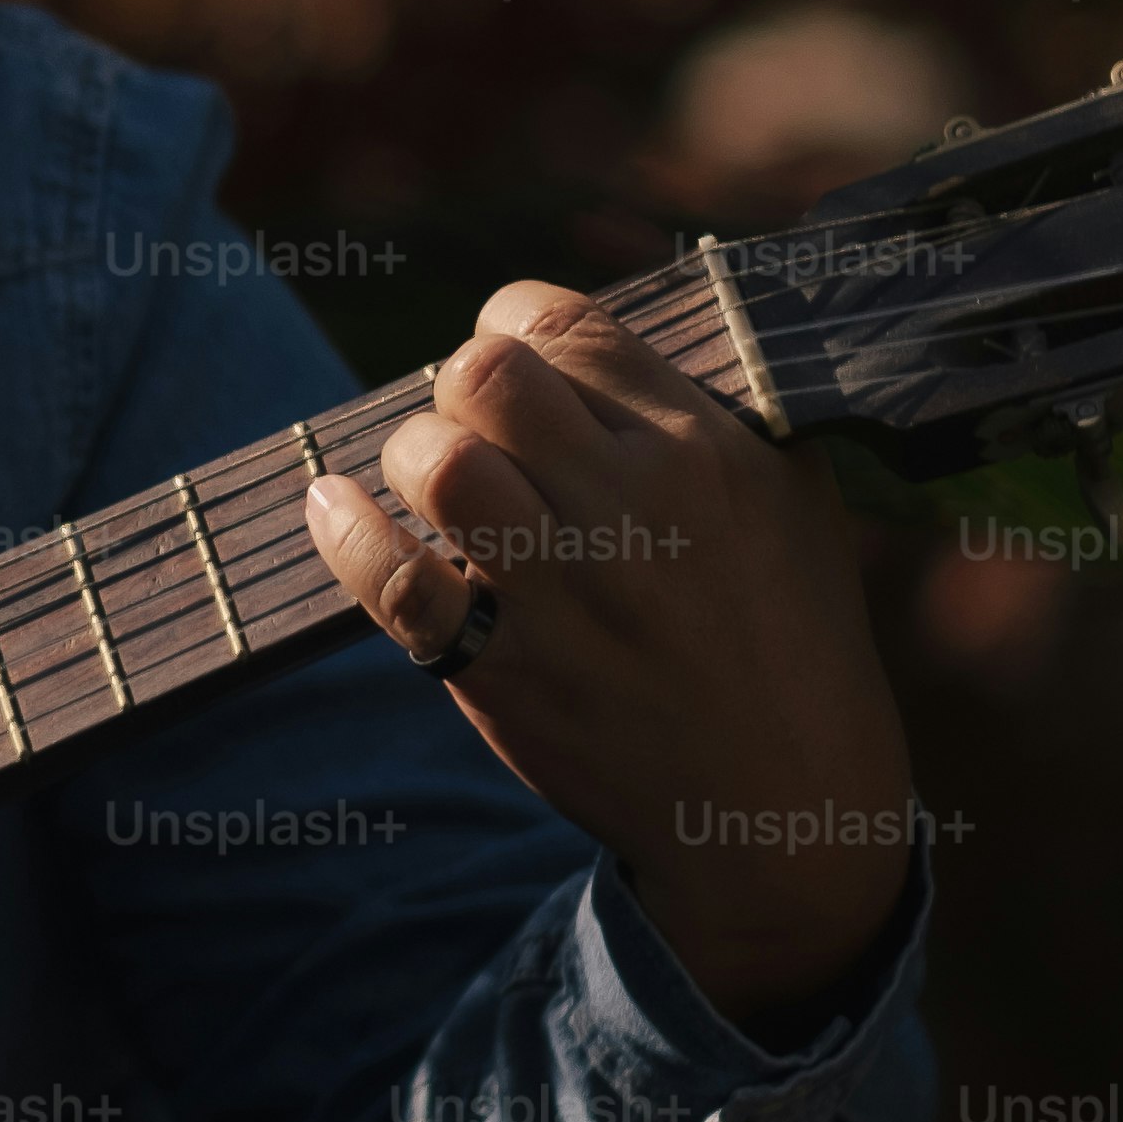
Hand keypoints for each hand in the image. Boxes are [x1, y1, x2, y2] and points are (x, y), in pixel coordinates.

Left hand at [298, 281, 917, 1019]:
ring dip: (413, 456)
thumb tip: (612, 334)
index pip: (563, 324)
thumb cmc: (788, 631)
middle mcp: (630, 509)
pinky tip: (332, 505)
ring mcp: (564, 594)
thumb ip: (708, 404)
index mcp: (699, 449)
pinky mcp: (506, 671)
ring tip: (433, 481)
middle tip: (474, 429)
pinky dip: (344, 533)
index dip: (512, 324)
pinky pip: (394, 582)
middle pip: (485, 378)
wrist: (783, 797)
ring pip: (438, 464)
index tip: (515, 361)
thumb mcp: (790, 492)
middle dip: (458, 387)